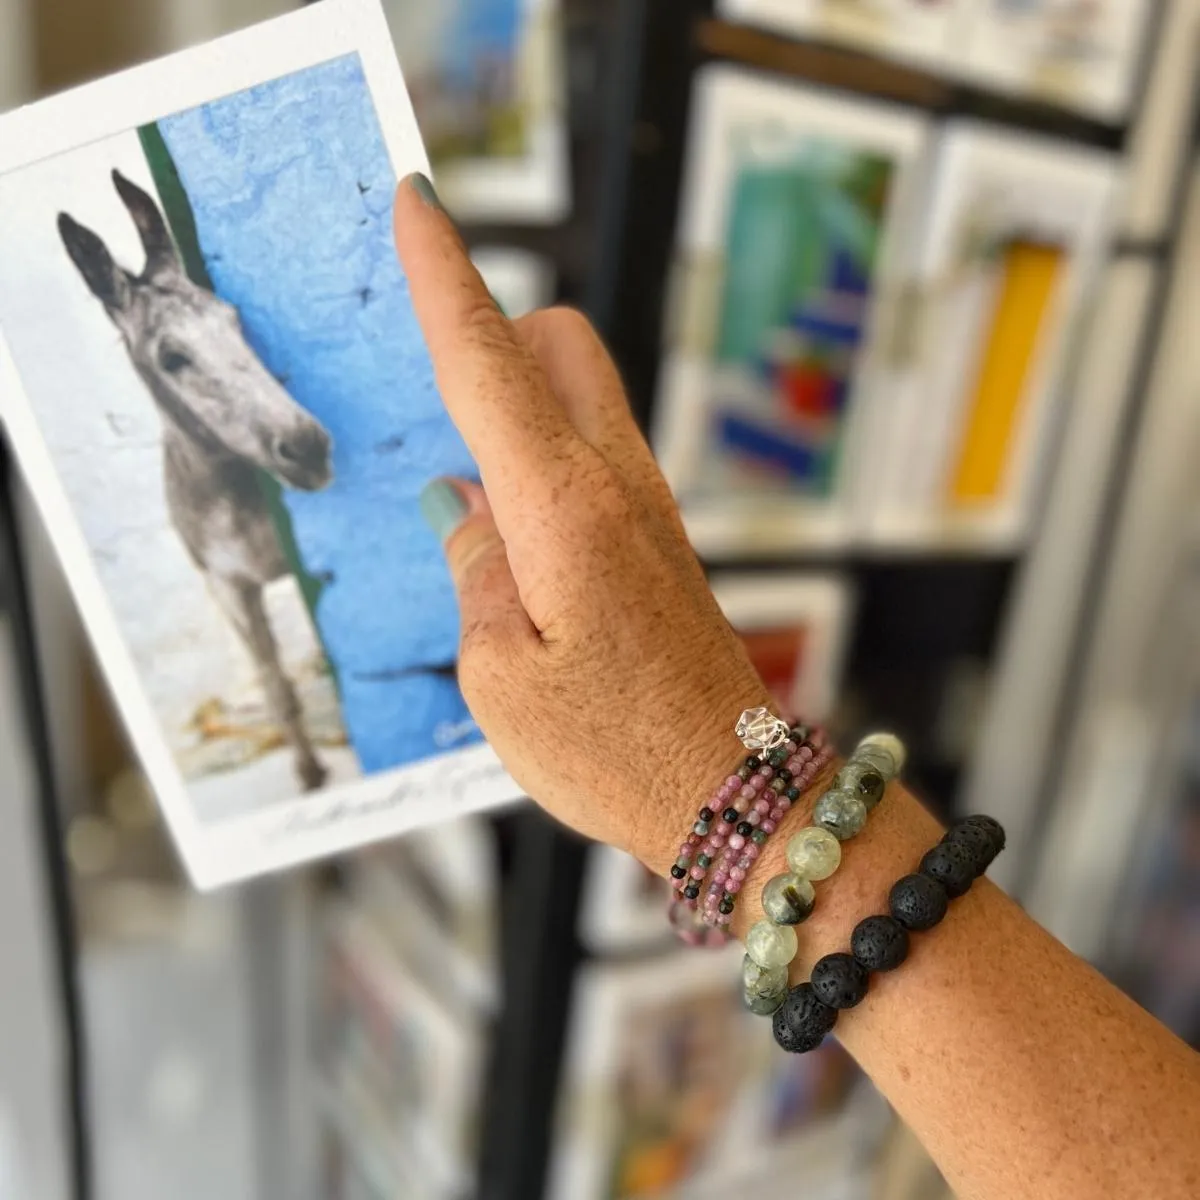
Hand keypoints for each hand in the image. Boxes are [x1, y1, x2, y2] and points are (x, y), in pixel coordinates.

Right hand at [393, 174, 773, 868]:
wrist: (732, 790)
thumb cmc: (614, 750)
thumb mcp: (500, 675)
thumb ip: (476, 569)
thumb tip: (464, 503)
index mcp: (561, 508)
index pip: (487, 362)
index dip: (445, 278)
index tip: (417, 202)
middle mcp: (615, 487)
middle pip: (559, 342)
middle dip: (495, 327)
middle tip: (430, 371)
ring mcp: (648, 509)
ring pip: (582, 396)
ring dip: (518, 395)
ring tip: (457, 461)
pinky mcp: (658, 540)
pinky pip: (594, 455)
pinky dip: (544, 452)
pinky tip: (509, 521)